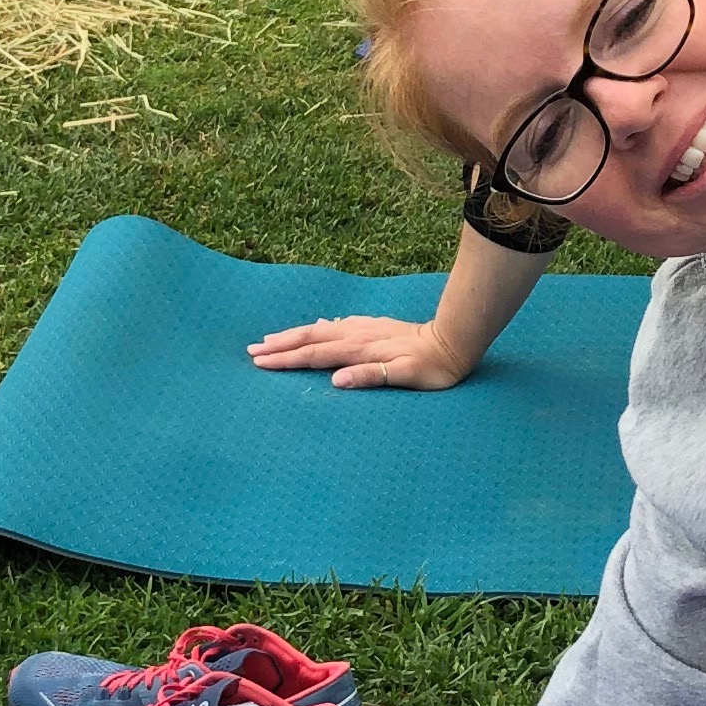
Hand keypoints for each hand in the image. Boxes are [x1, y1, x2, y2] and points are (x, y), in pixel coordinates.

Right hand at [247, 312, 472, 389]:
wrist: (454, 341)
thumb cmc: (431, 368)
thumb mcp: (404, 377)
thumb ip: (370, 376)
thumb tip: (336, 380)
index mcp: (359, 349)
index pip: (314, 354)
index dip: (286, 359)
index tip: (260, 362)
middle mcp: (357, 335)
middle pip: (310, 338)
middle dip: (280, 345)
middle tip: (252, 350)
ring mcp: (364, 328)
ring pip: (320, 329)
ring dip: (294, 334)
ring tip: (271, 338)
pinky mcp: (373, 326)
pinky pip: (338, 325)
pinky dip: (321, 327)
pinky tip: (318, 325)